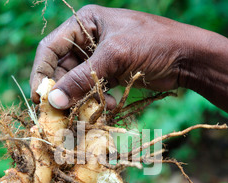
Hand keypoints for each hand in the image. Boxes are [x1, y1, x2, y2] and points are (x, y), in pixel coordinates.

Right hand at [29, 5, 196, 108]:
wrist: (187, 57)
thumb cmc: (153, 45)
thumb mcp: (114, 57)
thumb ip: (82, 78)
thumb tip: (53, 101)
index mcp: (85, 23)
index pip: (50, 48)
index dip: (41, 73)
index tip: (39, 98)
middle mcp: (88, 40)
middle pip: (62, 69)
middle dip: (64, 92)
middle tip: (62, 113)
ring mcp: (100, 58)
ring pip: (77, 84)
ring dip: (81, 99)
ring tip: (91, 110)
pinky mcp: (111, 74)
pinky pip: (92, 91)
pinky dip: (96, 101)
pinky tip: (107, 106)